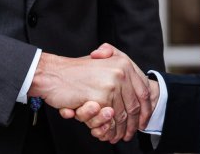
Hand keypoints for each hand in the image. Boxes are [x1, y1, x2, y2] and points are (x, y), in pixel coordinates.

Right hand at [33, 44, 149, 141]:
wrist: (52, 74)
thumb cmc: (73, 71)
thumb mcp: (100, 62)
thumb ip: (116, 69)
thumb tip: (134, 85)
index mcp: (123, 63)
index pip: (143, 90)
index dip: (146, 107)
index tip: (144, 119)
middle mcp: (121, 72)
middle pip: (135, 105)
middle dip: (134, 123)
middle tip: (131, 133)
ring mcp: (111, 85)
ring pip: (123, 115)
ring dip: (122, 129)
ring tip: (120, 137)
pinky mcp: (100, 98)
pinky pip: (110, 120)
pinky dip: (111, 130)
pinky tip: (109, 135)